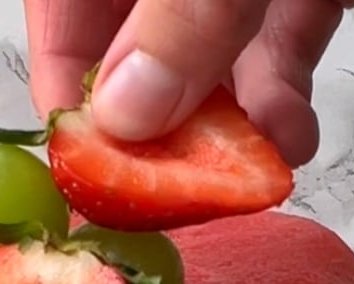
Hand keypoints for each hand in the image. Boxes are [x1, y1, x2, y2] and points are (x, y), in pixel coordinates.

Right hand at [23, 0, 353, 166]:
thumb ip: (179, 13)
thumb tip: (126, 114)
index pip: (60, 30)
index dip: (78, 111)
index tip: (103, 186)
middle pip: (136, 57)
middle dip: (167, 134)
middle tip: (192, 194)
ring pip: (211, 62)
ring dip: (235, 128)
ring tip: (259, 172)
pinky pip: (278, 44)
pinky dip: (285, 93)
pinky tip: (293, 138)